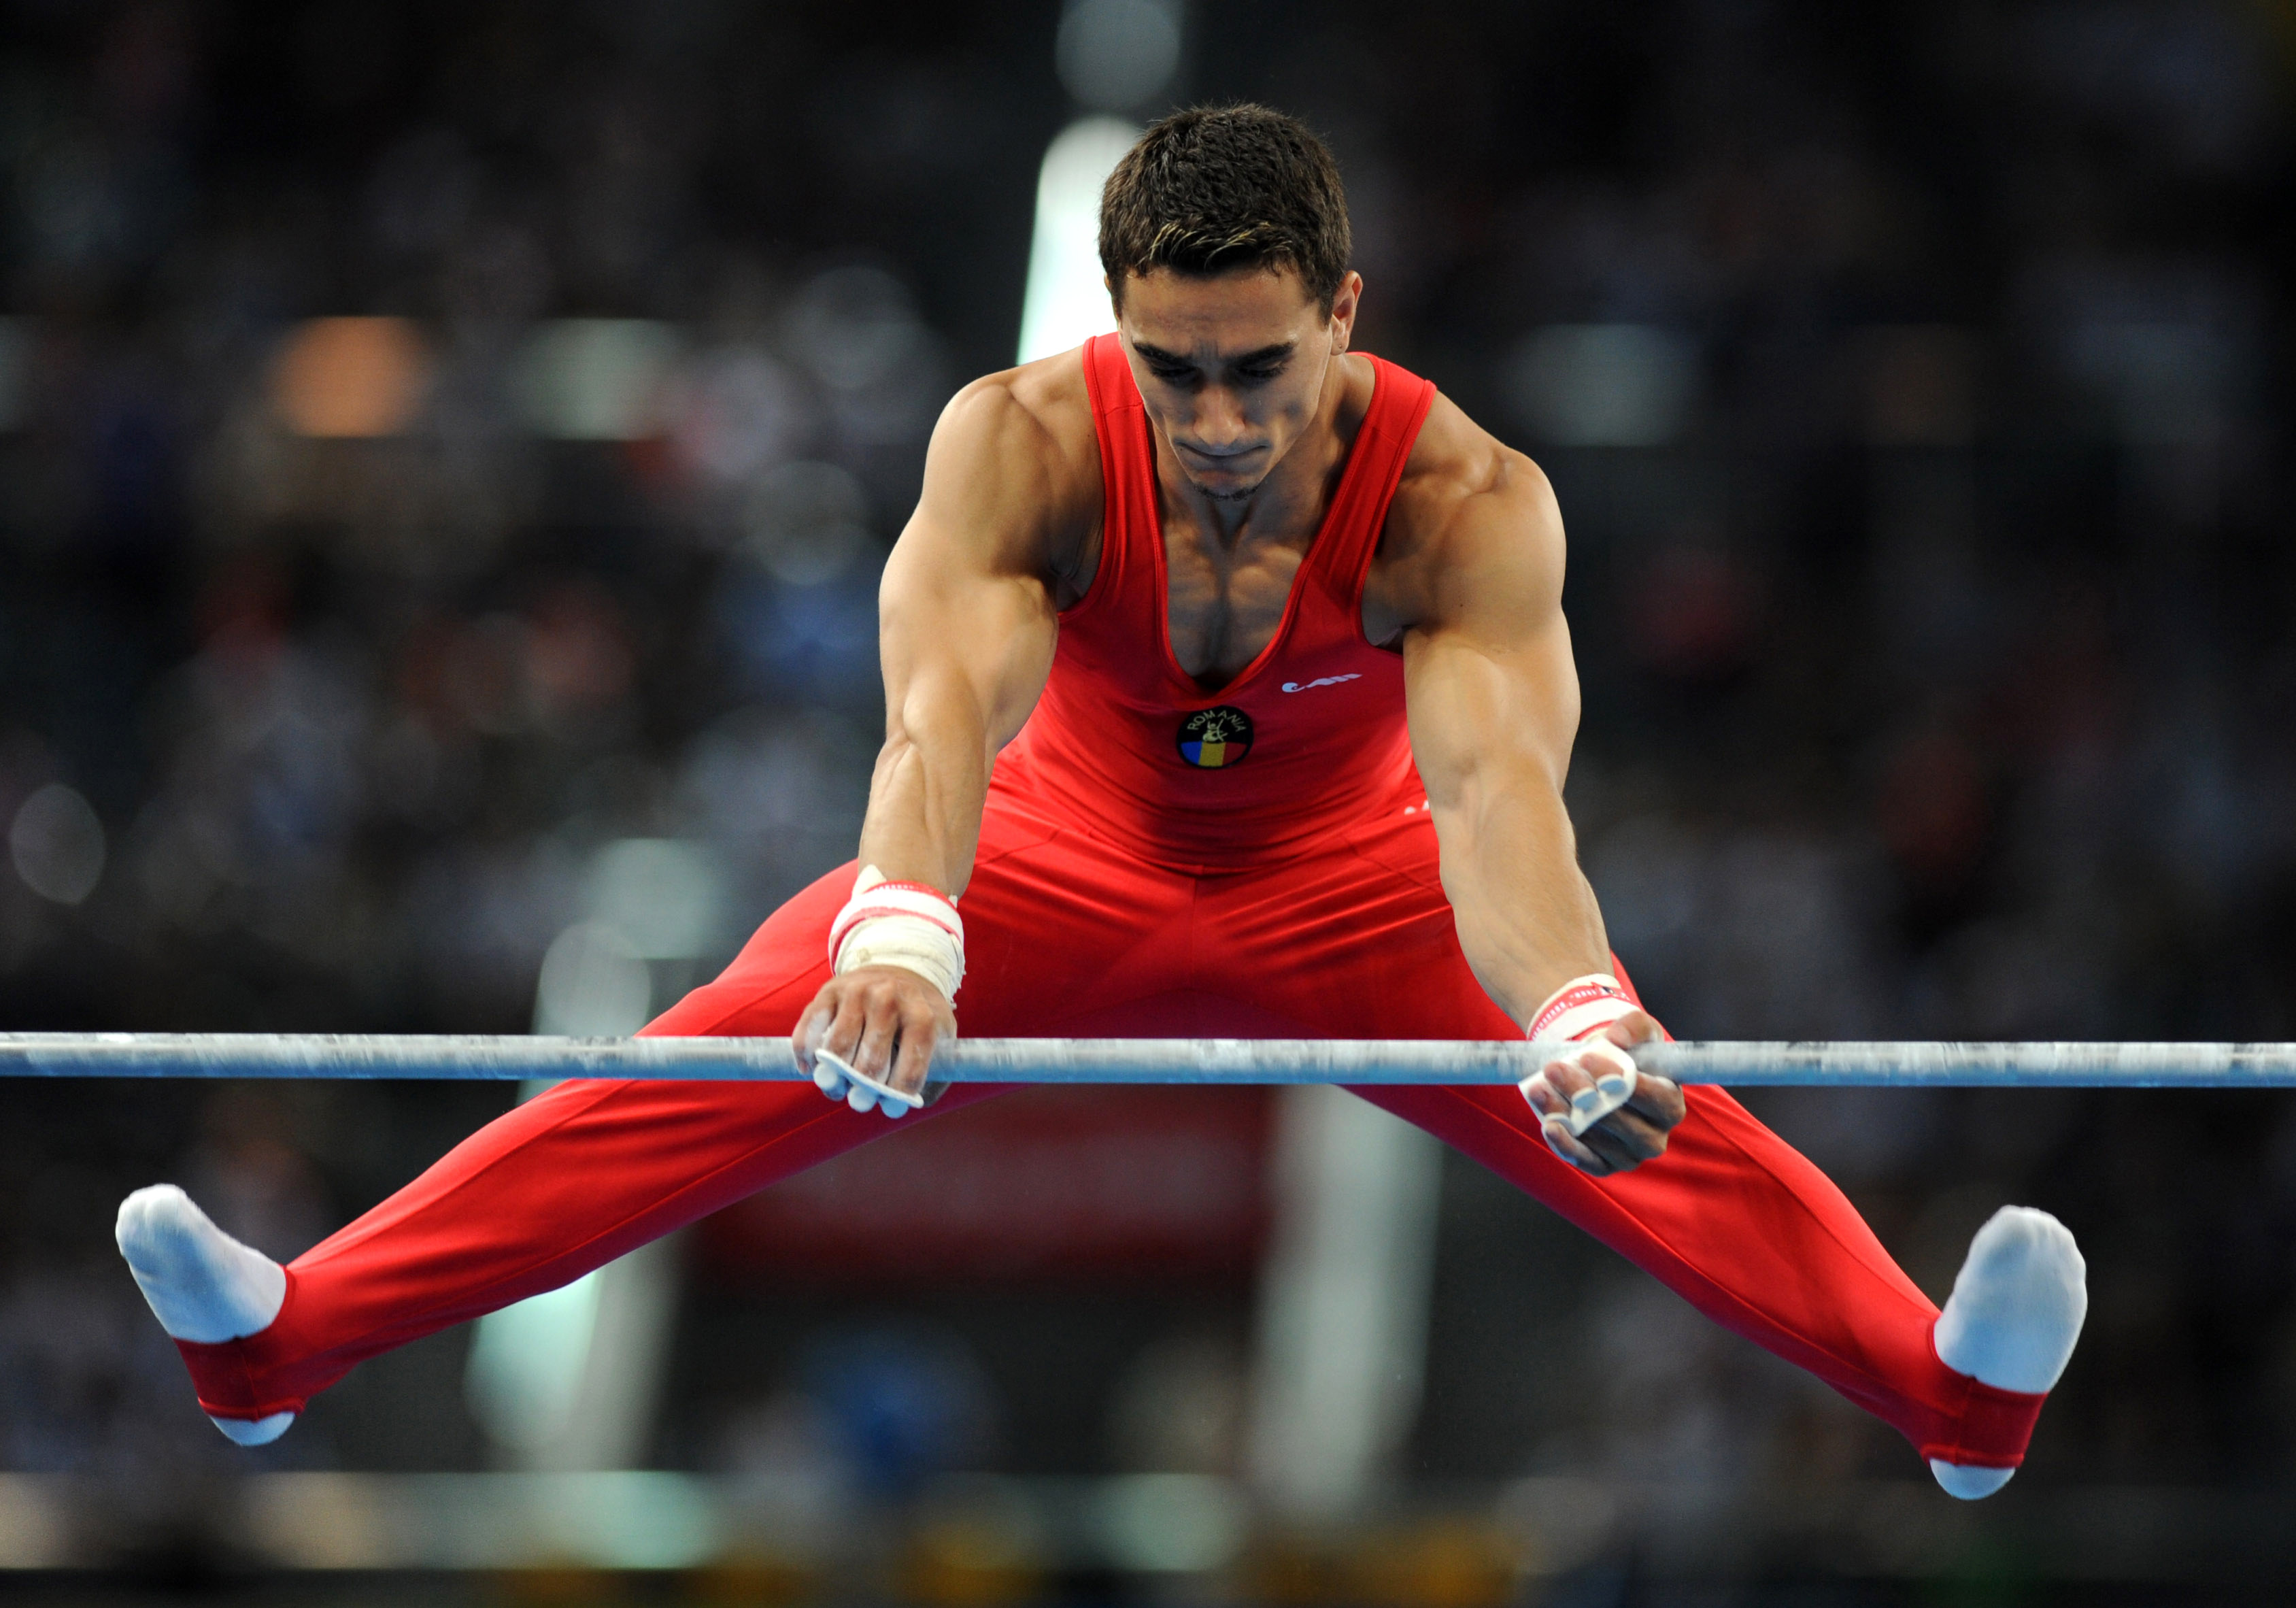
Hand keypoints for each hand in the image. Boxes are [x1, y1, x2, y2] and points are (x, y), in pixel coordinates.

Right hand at [793, 966, 954, 1117]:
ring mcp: (857, 991)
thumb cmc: (919, 1015)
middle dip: (863, 1090)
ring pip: (837, 1048)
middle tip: (859, 1102)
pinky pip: (810, 1029)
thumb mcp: (941, 1037)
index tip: (890, 1109)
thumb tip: (904, 1107)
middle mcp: (889, 999)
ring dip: (833, 1078)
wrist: (899, 970)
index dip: (898, 1095)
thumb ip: (935, 1073)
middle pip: (870, 1061)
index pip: (911, 1066)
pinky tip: (810, 1068)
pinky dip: (806, 1054)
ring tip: (836, 1088)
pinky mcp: (829, 991)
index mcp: (922, 1015)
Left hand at [1520, 1009, 1685, 1174]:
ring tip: (1540, 1089)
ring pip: (1597, 1138)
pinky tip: (1549, 1125)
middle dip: (1582, 1093)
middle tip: (1554, 1069)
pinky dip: (1565, 1145)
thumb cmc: (1628, 1054)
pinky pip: (1585, 1160)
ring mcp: (1630, 1155)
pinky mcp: (1605, 1166)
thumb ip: (1633, 1026)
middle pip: (1620, 1119)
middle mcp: (1655, 1137)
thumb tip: (1615, 1039)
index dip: (1620, 1079)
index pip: (1653, 1097)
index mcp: (1670, 1106)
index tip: (1586, 1058)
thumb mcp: (1639, 1031)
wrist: (1603, 1075)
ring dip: (1565, 1114)